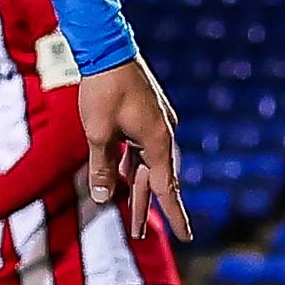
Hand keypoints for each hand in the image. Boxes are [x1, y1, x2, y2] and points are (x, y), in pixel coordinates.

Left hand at [74, 57, 187, 242]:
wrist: (107, 47)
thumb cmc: (103, 90)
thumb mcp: (97, 133)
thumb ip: (101, 167)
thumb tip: (102, 198)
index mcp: (157, 141)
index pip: (165, 188)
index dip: (175, 215)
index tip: (187, 237)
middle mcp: (162, 134)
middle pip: (153, 179)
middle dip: (143, 207)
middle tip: (138, 234)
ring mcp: (154, 123)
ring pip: (143, 165)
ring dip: (133, 188)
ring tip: (128, 217)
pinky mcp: (145, 115)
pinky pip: (137, 149)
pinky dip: (128, 166)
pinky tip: (118, 179)